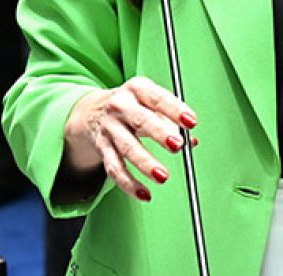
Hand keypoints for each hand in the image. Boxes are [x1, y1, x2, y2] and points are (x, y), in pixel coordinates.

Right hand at [62, 76, 197, 202]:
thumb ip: (171, 119)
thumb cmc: (131, 105)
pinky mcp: (102, 147)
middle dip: (160, 133)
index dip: (175, 109)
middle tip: (177, 145)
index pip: (157, 98)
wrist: (91, 111)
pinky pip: (115, 168)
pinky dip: (129, 184)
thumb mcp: (149, 102)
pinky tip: (144, 194)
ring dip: (145, 163)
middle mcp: (120, 105)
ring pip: (127, 147)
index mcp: (137, 88)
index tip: (191, 122)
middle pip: (141, 120)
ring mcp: (110, 127)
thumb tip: (192, 140)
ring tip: (163, 176)